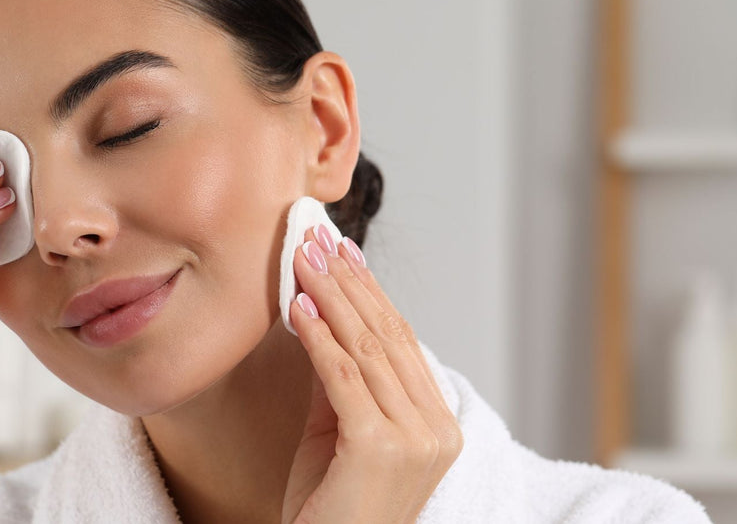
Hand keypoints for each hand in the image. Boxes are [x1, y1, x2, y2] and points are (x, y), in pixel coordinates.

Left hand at [282, 224, 463, 523]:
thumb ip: (338, 380)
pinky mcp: (380, 448)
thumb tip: (319, 316)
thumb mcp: (337, 432)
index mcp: (435, 424)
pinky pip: (345, 379)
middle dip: (350, 283)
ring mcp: (415, 439)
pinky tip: (300, 307)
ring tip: (303, 259)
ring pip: (369, 349)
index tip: (344, 253)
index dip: (371, 293)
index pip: (403, 341)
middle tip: (319, 241)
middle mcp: (435, 428)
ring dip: (331, 298)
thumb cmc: (330, 509)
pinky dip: (320, 339)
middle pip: (390, 336)